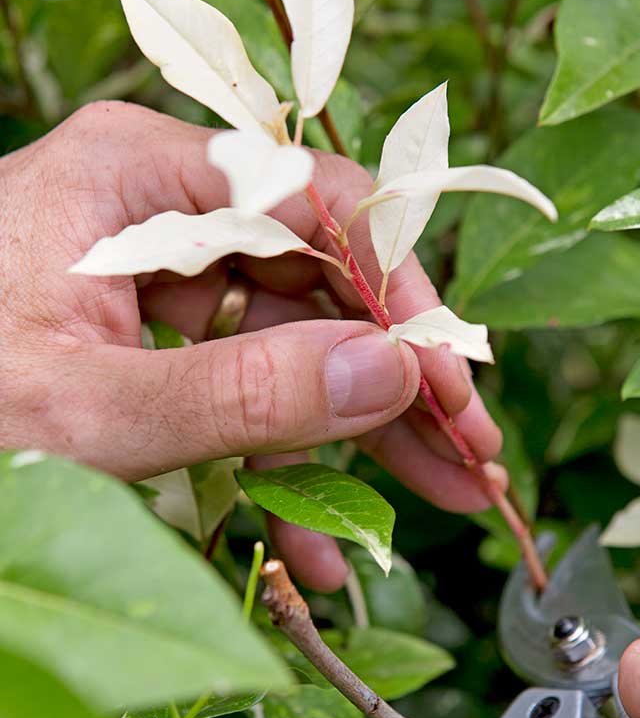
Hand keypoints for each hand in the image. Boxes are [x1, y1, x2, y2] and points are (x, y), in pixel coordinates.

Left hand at [0, 101, 502, 588]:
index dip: (401, 295)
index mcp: (140, 179)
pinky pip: (235, 389)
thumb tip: (393, 374)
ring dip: (353, 435)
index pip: (318, 206)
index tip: (450, 384)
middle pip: (317, 282)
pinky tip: (321, 538)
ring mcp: (151, 280)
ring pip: (288, 344)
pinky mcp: (142, 342)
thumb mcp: (93, 411)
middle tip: (468, 459)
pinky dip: (278, 460)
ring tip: (428, 506)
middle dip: (394, 381)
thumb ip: (248, 394)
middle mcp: (156, 213)